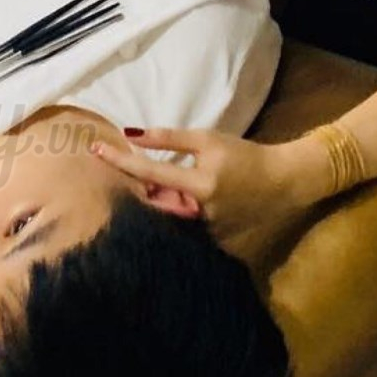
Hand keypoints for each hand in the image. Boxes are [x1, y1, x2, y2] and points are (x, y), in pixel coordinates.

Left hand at [91, 127, 325, 239]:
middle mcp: (200, 214)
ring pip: (164, 217)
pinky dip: (168, 213)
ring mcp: (205, 232)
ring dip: (149, 203)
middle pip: (151, 203)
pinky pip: (179, 226)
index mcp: (200, 186)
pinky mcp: (211, 242)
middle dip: (131, 189)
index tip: (94, 149)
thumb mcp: (207, 140)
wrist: (282, 182)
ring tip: (139, 192)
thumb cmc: (244, 156)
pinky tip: (164, 206)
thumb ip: (169, 140)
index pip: (149, 174)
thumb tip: (131, 134)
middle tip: (112, 174)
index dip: (120, 161)